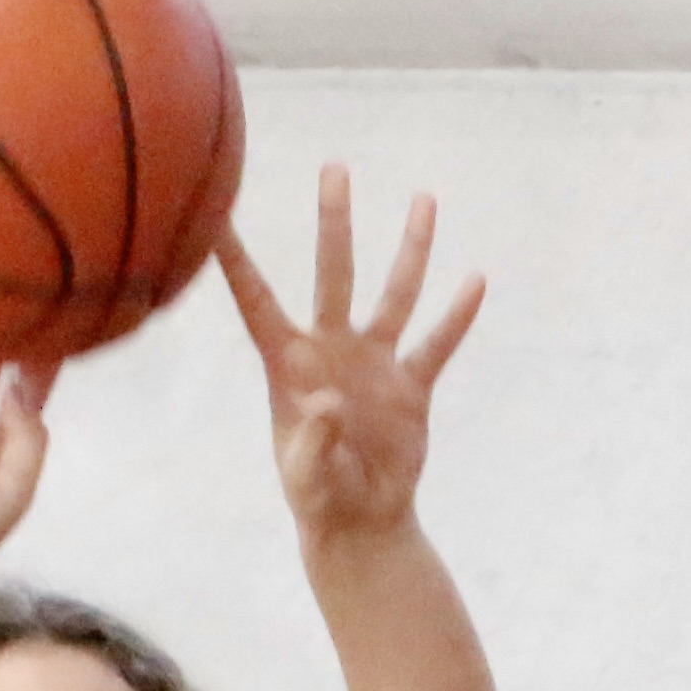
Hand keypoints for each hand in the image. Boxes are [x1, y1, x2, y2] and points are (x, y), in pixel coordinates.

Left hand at [215, 166, 482, 553]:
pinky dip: (457, 315)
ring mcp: (374, 362)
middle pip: (334, 272)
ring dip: (411, 248)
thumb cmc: (320, 501)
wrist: (361, 523)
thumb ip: (313, 441)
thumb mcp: (308, 477)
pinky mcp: (411, 386)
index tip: (215, 210)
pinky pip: (438, 343)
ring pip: (395, 292)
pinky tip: (475, 280)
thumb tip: (327, 399)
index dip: (235, 259)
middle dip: (335, 220)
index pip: (257, 300)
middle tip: (334, 166)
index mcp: (290, 364)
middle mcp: (331, 349)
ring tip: (423, 198)